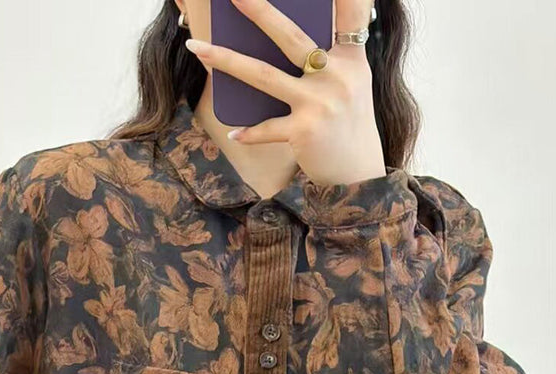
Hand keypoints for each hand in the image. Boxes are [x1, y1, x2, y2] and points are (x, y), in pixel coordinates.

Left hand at [184, 0, 385, 187]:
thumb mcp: (349, 84)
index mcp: (351, 59)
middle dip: (260, 11)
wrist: (357, 175)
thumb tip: (277, 34)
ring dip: (226, 60)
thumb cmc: (346, 124)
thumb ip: (327, 56)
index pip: (352, 13)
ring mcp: (320, 103)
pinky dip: (249, 132)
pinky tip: (234, 133)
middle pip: (291, 36)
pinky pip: (266, 128)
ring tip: (198, 48)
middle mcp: (338, 76)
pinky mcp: (304, 132)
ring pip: (264, 75)